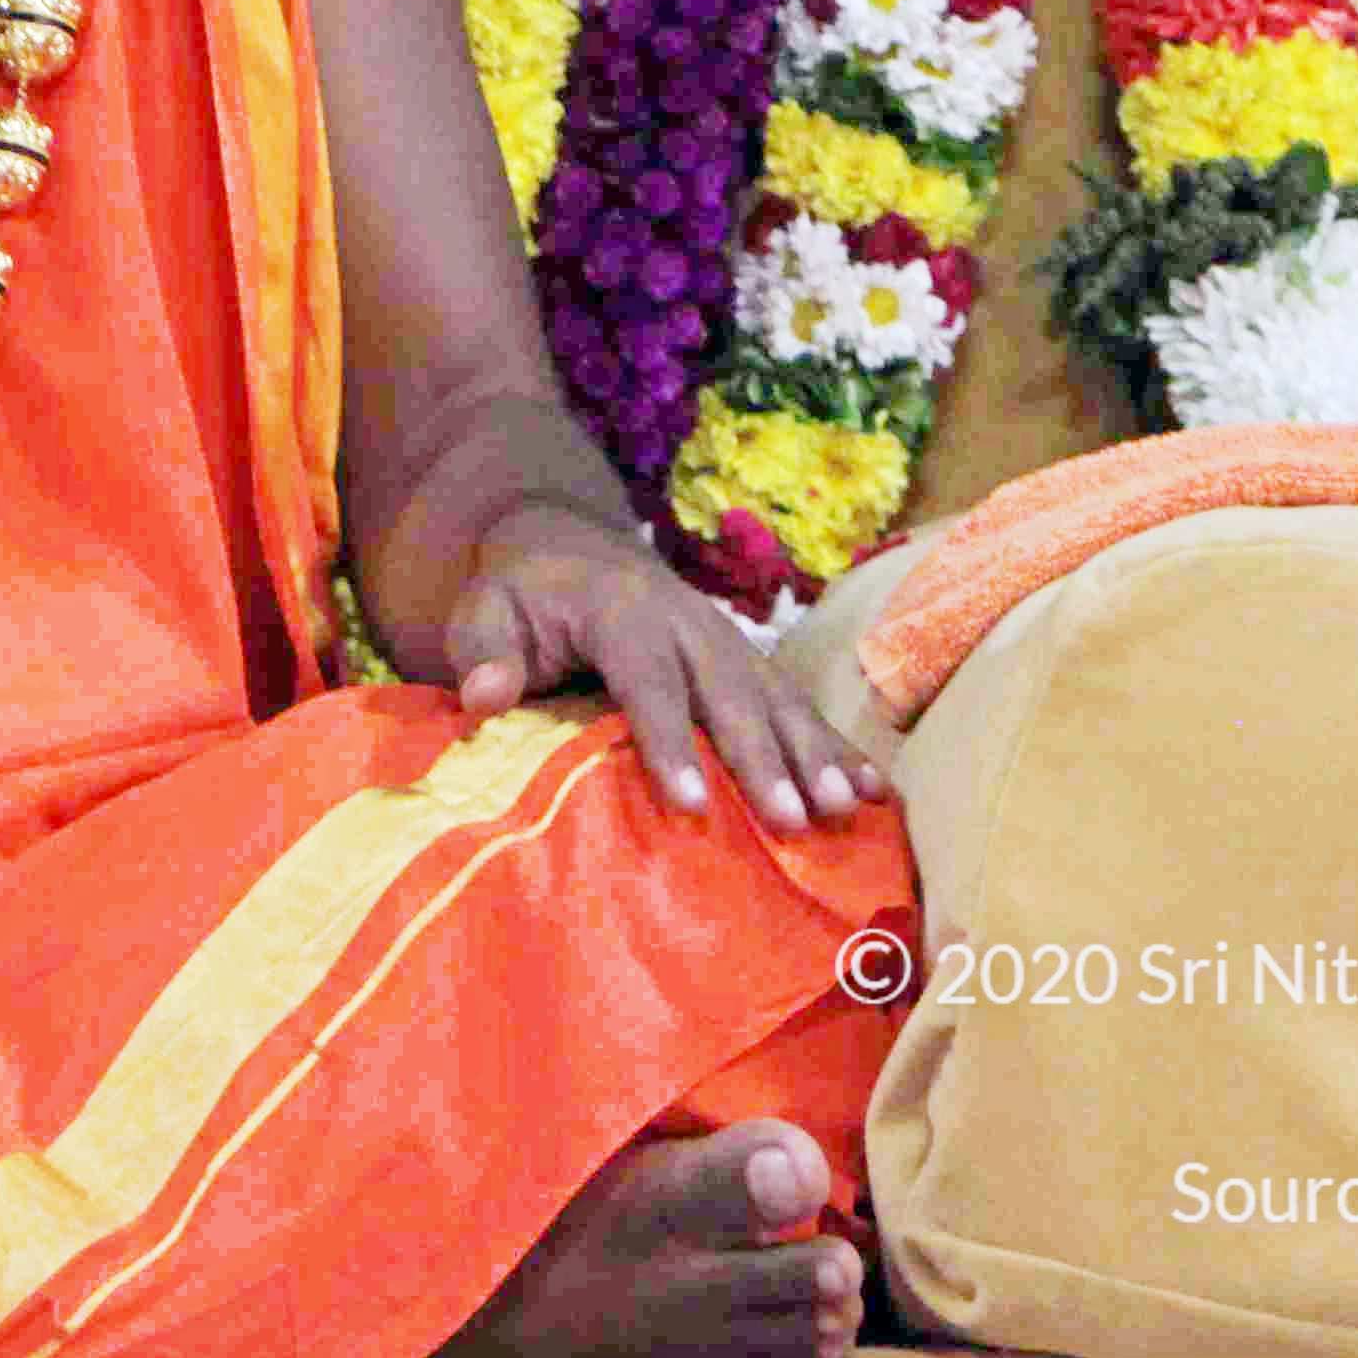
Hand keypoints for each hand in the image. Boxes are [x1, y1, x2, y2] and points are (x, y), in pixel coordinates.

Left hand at [419, 504, 873, 831]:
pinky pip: (797, 702)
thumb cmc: (520, 593)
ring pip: (776, 695)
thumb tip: (483, 696)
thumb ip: (481, 649)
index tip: (694, 802)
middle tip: (795, 819)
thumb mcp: (482, 610)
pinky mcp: (749, 659)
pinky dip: (837, 745)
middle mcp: (686, 619)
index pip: (647, 677)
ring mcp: (726, 638)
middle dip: (764, 756)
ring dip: (814, 752)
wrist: (565, 539)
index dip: (668, 740)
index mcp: (621, 609)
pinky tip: (876, 792)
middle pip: (730, 690)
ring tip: (847, 808)